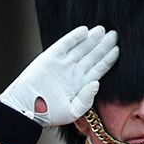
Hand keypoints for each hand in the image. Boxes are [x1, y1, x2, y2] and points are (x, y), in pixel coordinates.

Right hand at [0, 25, 118, 126]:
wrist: (26, 107)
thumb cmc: (48, 113)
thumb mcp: (72, 111)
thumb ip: (86, 99)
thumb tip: (96, 83)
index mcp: (81, 84)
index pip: (98, 68)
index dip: (108, 59)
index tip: (117, 50)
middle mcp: (73, 71)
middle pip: (92, 55)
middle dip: (103, 45)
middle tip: (114, 34)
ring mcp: (63, 63)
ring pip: (81, 48)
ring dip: (92, 39)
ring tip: (103, 30)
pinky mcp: (51, 56)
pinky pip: (65, 44)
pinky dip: (74, 37)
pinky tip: (85, 31)